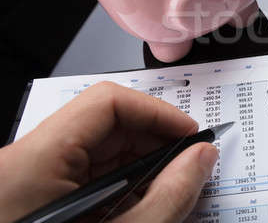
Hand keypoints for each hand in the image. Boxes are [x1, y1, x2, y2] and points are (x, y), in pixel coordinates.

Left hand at [0, 81, 217, 222]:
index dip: (156, 112)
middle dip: (154, 140)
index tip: (189, 135)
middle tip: (188, 166)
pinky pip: (89, 170)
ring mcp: (31, 177)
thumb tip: (201, 156)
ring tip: (168, 190)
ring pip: (100, 147)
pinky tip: (140, 204)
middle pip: (105, 122)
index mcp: (35, 162)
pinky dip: (123, 182)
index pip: (107, 103)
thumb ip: (170, 195)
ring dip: (142, 163)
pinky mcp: (38, 193)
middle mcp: (27, 160)